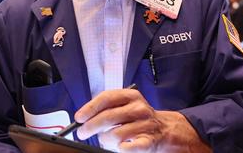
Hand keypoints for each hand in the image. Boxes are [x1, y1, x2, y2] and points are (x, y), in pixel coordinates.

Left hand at [74, 88, 210, 151]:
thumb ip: (106, 108)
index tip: (79, 117)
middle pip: (108, 117)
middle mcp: (139, 108)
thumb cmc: (137, 117)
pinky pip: (129, 147)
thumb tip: (83, 118)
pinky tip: (119, 146)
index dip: (90, 108)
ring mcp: (145, 124)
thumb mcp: (124, 106)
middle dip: (91, 127)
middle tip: (82, 133)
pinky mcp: (149, 141)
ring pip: (115, 134)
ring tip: (105, 140)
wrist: (164, 129)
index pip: (106, 98)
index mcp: (131, 96)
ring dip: (105, 140)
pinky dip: (120, 148)